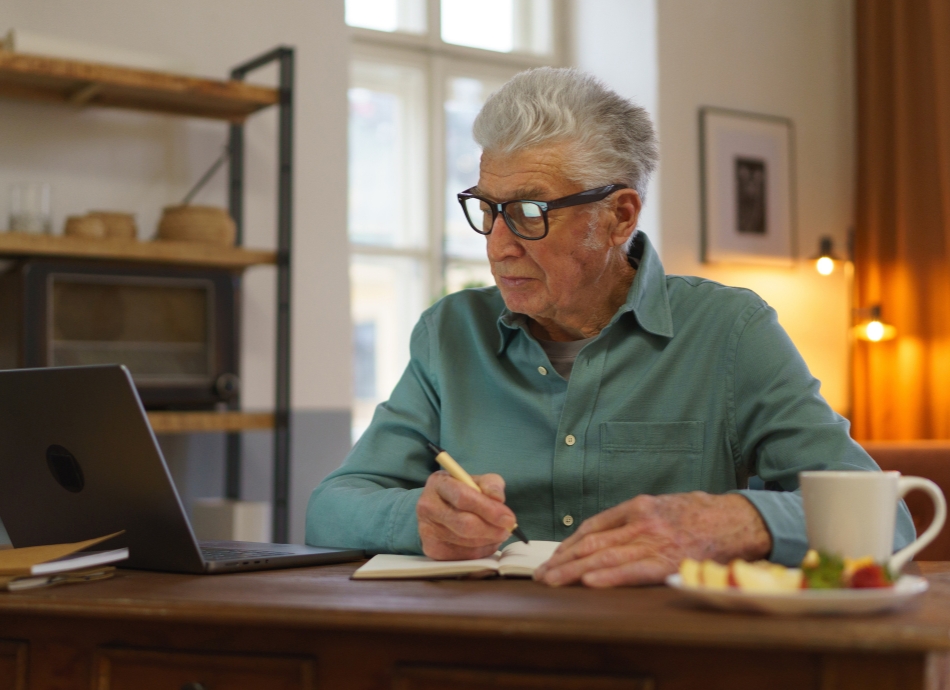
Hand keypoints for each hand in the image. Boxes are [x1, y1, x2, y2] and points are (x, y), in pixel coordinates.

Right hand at [417, 471, 516, 559]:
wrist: (439, 507)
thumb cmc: (462, 492)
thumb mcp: (477, 481)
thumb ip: (491, 485)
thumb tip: (498, 499)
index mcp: (439, 483)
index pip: (463, 498)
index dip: (489, 510)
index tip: (509, 518)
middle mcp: (427, 506)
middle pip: (465, 524)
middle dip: (492, 529)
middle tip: (508, 529)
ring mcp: (427, 529)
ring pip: (467, 542)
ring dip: (490, 540)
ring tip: (498, 533)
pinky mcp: (431, 549)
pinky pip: (464, 555)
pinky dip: (482, 550)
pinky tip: (485, 541)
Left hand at [534, 492, 771, 587]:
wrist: (737, 519)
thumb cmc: (702, 515)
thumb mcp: (664, 506)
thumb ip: (636, 519)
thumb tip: (606, 535)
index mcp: (638, 506)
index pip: (593, 525)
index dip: (570, 543)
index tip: (555, 556)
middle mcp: (641, 521)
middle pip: (592, 541)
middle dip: (564, 559)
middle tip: (542, 574)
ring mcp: (654, 539)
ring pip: (604, 555)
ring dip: (574, 570)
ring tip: (553, 581)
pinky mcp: (669, 559)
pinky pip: (633, 569)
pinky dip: (609, 575)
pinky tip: (589, 581)